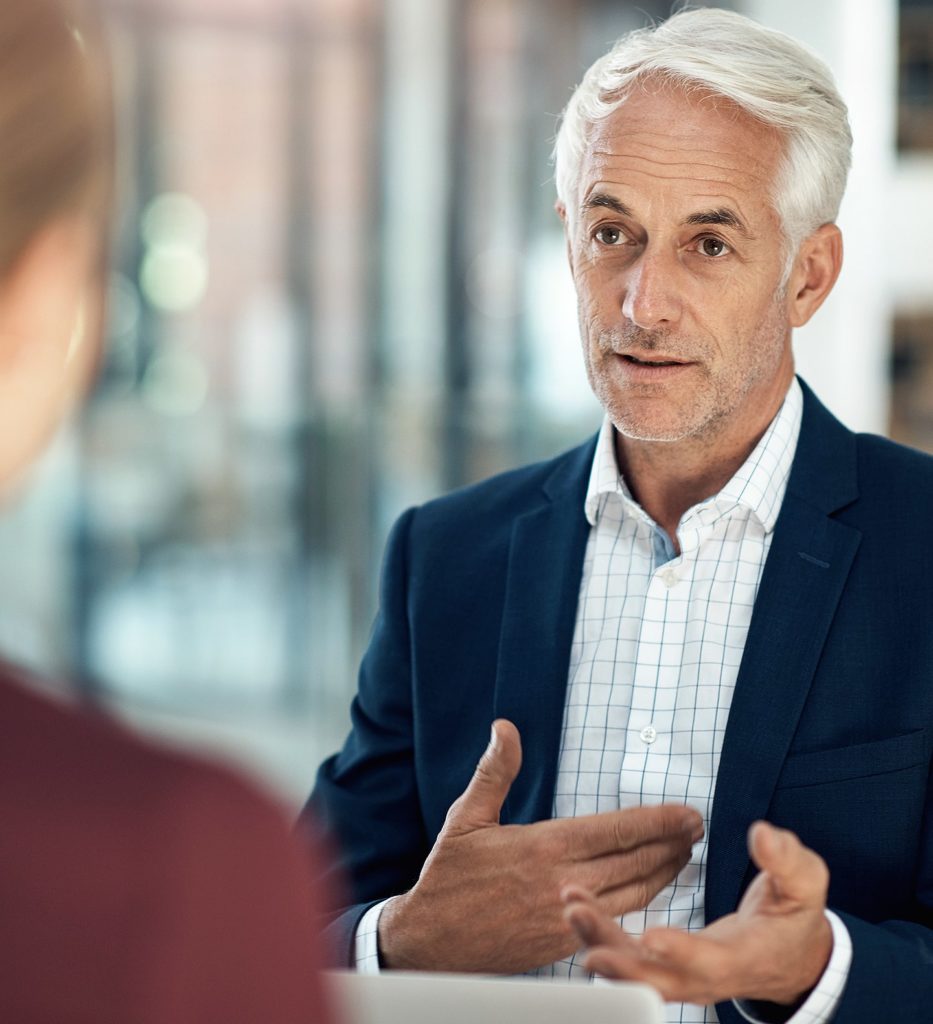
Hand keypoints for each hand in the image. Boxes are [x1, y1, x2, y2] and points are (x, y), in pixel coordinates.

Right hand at [379, 719, 702, 972]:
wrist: (432, 942)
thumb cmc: (448, 877)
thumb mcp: (466, 817)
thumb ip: (495, 772)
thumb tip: (505, 728)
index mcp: (542, 847)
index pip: (615, 830)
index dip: (656, 822)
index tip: (685, 813)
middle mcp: (562, 883)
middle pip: (634, 862)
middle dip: (671, 844)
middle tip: (697, 829)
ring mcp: (567, 917)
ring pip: (632, 893)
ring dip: (664, 872)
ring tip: (685, 854)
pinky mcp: (565, 943)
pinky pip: (615, 919)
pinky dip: (640, 901)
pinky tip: (650, 889)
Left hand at [563, 821, 832, 1006]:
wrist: (789, 954)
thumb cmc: (795, 914)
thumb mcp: (804, 884)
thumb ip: (787, 861)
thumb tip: (763, 835)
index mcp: (744, 956)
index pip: (711, 961)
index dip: (682, 953)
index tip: (652, 938)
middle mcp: (707, 976)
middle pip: (659, 978)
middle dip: (620, 958)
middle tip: (585, 930)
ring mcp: (683, 976)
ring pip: (635, 972)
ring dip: (599, 942)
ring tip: (570, 908)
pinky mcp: (664, 966)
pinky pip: (627, 960)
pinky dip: (600, 938)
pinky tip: (575, 911)